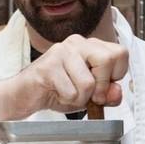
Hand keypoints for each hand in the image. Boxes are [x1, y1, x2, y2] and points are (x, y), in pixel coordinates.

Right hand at [4, 35, 127, 117]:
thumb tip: (116, 92)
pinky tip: (56, 93)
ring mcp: (62, 51)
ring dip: (80, 98)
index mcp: (90, 45)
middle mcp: (77, 42)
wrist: (24, 95)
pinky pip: (71, 91)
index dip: (115, 76)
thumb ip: (107, 94)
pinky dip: (66, 100)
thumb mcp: (89, 96)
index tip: (102, 87)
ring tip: (67, 93)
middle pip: (108, 60)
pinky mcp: (49, 65)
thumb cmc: (56, 91)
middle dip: (101, 87)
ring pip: (89, 82)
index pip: (120, 53)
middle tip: (88, 96)